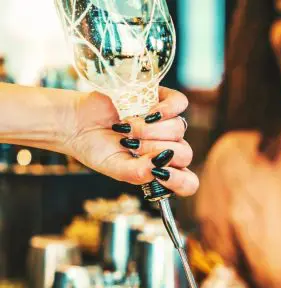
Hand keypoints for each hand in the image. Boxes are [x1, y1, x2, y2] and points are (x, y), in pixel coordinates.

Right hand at [64, 87, 198, 196]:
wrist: (77, 122)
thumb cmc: (96, 148)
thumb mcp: (115, 169)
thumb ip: (139, 173)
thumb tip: (162, 164)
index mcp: (160, 169)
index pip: (188, 182)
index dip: (179, 180)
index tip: (159, 175)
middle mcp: (167, 147)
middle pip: (184, 153)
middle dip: (154, 150)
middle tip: (130, 145)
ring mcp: (166, 123)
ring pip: (179, 129)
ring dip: (150, 130)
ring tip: (127, 128)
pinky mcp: (160, 99)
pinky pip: (180, 103)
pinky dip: (166, 109)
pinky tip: (148, 113)